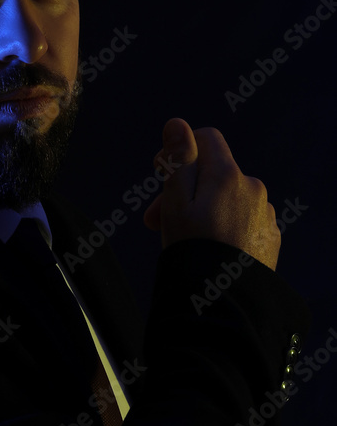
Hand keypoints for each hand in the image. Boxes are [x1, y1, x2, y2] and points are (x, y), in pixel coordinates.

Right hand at [143, 118, 280, 270]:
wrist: (224, 302)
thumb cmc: (194, 251)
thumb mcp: (175, 203)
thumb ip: (177, 161)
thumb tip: (177, 123)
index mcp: (227, 175)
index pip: (207, 138)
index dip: (180, 151)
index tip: (159, 173)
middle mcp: (253, 188)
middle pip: (214, 173)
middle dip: (184, 190)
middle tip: (156, 221)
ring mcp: (264, 214)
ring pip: (228, 199)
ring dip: (204, 211)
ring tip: (185, 240)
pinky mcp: (270, 238)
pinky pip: (244, 221)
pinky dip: (225, 228)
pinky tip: (210, 250)